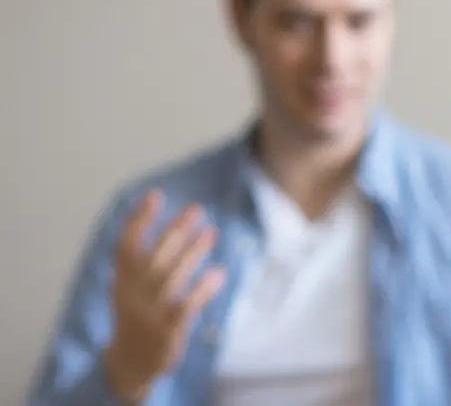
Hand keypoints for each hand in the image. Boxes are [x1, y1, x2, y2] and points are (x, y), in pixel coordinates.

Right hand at [103, 190, 224, 402]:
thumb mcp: (130, 289)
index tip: (155, 195)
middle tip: (196, 208)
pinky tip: (219, 272)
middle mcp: (132, 294)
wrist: (131, 362)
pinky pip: (187, 304)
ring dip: (193, 252)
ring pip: (172, 276)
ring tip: (212, 231)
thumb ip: (144, 262)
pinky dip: (203, 287)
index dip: (138, 220)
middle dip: (175, 230)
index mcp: (122, 281)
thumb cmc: (138, 317)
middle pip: (154, 256)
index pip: (125, 245)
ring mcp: (150, 312)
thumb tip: (175, 228)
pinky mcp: (168, 329)